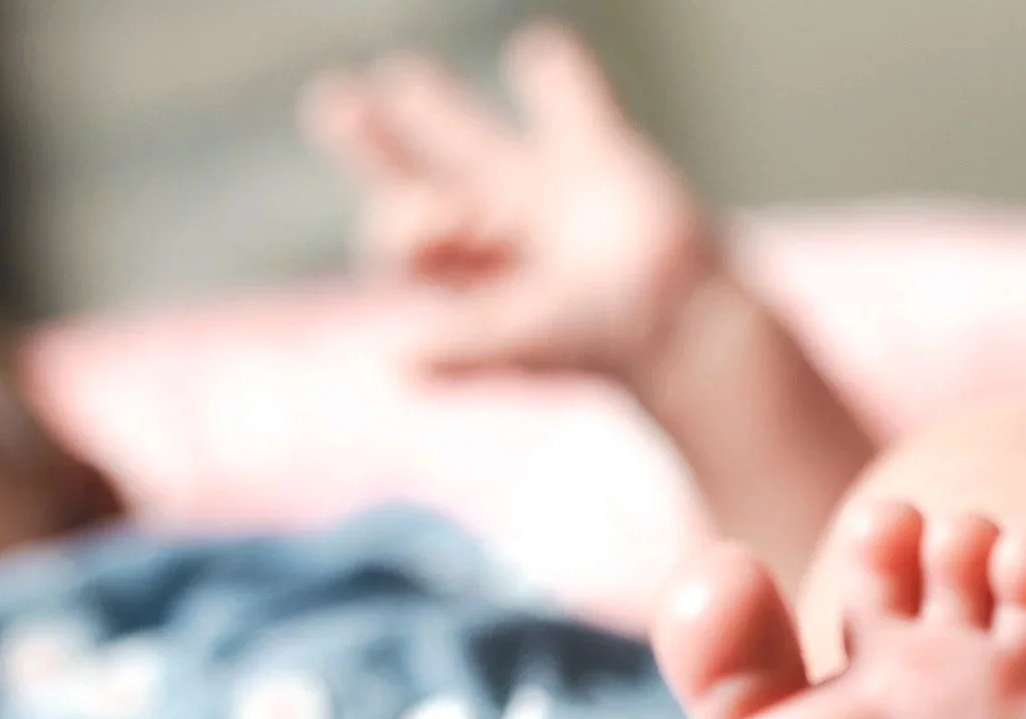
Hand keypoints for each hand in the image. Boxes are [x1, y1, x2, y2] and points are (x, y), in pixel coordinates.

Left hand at [305, 22, 714, 379]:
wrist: (692, 316)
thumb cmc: (605, 340)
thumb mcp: (523, 339)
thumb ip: (467, 347)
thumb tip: (400, 365)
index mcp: (470, 272)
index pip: (402, 230)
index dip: (409, 217)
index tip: (452, 220)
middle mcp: (502, 232)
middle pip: (422, 183)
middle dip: (377, 147)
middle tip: (334, 102)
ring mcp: (553, 196)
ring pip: (481, 141)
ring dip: (438, 109)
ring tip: (399, 75)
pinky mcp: (607, 160)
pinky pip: (580, 109)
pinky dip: (565, 80)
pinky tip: (544, 46)